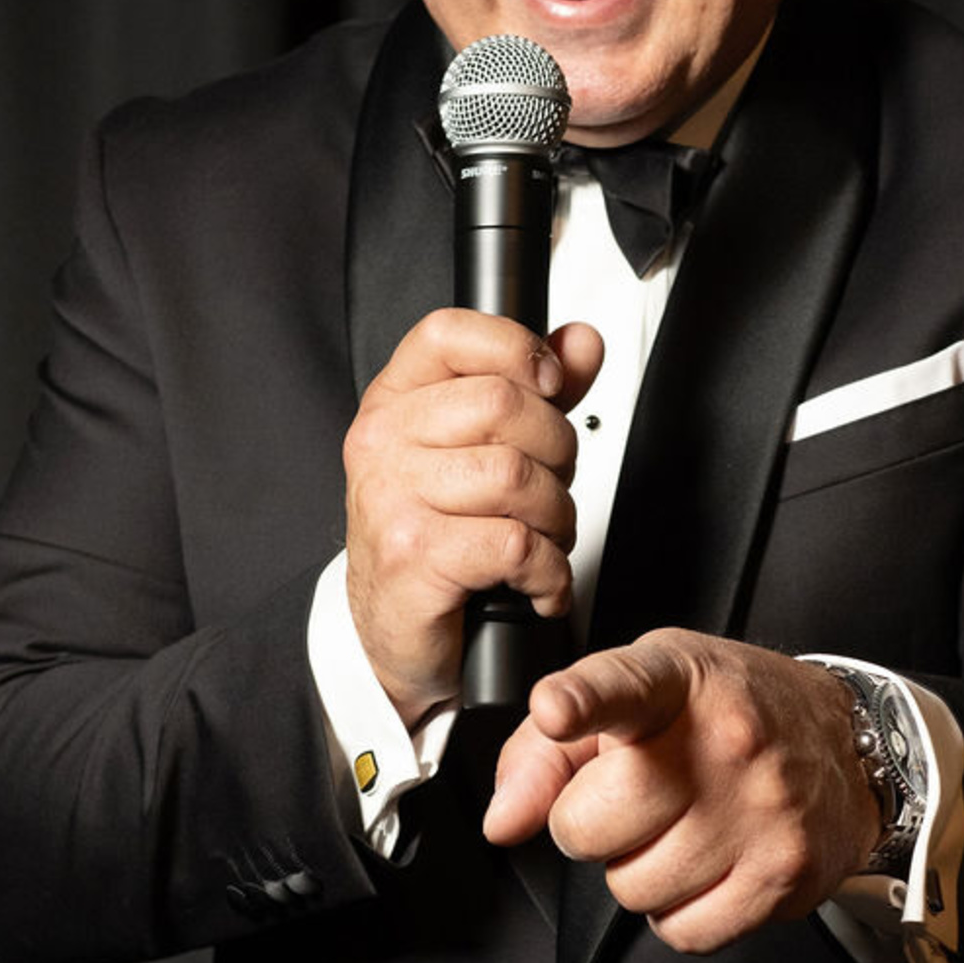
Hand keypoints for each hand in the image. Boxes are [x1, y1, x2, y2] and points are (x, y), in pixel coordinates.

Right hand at [343, 310, 602, 726]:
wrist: (390, 629)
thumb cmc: (434, 533)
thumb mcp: (477, 449)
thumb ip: (535, 391)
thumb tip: (580, 342)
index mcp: (394, 401)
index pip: (449, 333)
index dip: (515, 348)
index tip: (548, 386)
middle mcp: (383, 441)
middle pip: (504, 404)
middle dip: (558, 452)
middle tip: (550, 489)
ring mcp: (392, 498)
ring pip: (518, 476)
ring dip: (557, 518)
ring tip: (544, 539)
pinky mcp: (414, 556)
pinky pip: (517, 544)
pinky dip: (549, 571)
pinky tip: (537, 581)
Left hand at [483, 627, 882, 951]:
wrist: (847, 743)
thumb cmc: (726, 711)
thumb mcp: (635, 694)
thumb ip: (548, 750)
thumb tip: (504, 821)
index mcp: (675, 681)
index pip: (620, 685)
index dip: (579, 700)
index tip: (556, 709)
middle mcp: (722, 740)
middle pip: (591, 825)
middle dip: (593, 823)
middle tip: (636, 798)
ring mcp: (758, 810)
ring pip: (632, 888)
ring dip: (640, 870)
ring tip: (682, 825)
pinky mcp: (784, 874)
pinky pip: (683, 932)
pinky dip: (682, 910)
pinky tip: (709, 863)